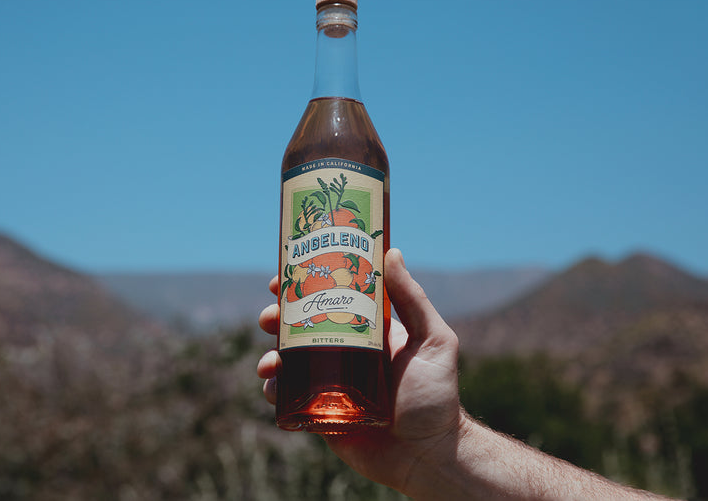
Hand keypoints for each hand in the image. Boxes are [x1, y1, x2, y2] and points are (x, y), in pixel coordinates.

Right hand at [257, 248, 462, 492]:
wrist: (428, 455)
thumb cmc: (437, 397)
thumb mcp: (433, 340)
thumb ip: (413, 299)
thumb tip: (392, 251)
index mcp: (366, 331)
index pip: (330, 299)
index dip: (303, 285)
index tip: (283, 274)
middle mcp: (344, 353)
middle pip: (300, 327)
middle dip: (278, 317)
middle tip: (270, 315)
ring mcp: (329, 384)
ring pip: (288, 360)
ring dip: (271, 352)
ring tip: (272, 358)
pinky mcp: (319, 414)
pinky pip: (287, 398)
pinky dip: (272, 388)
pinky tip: (272, 383)